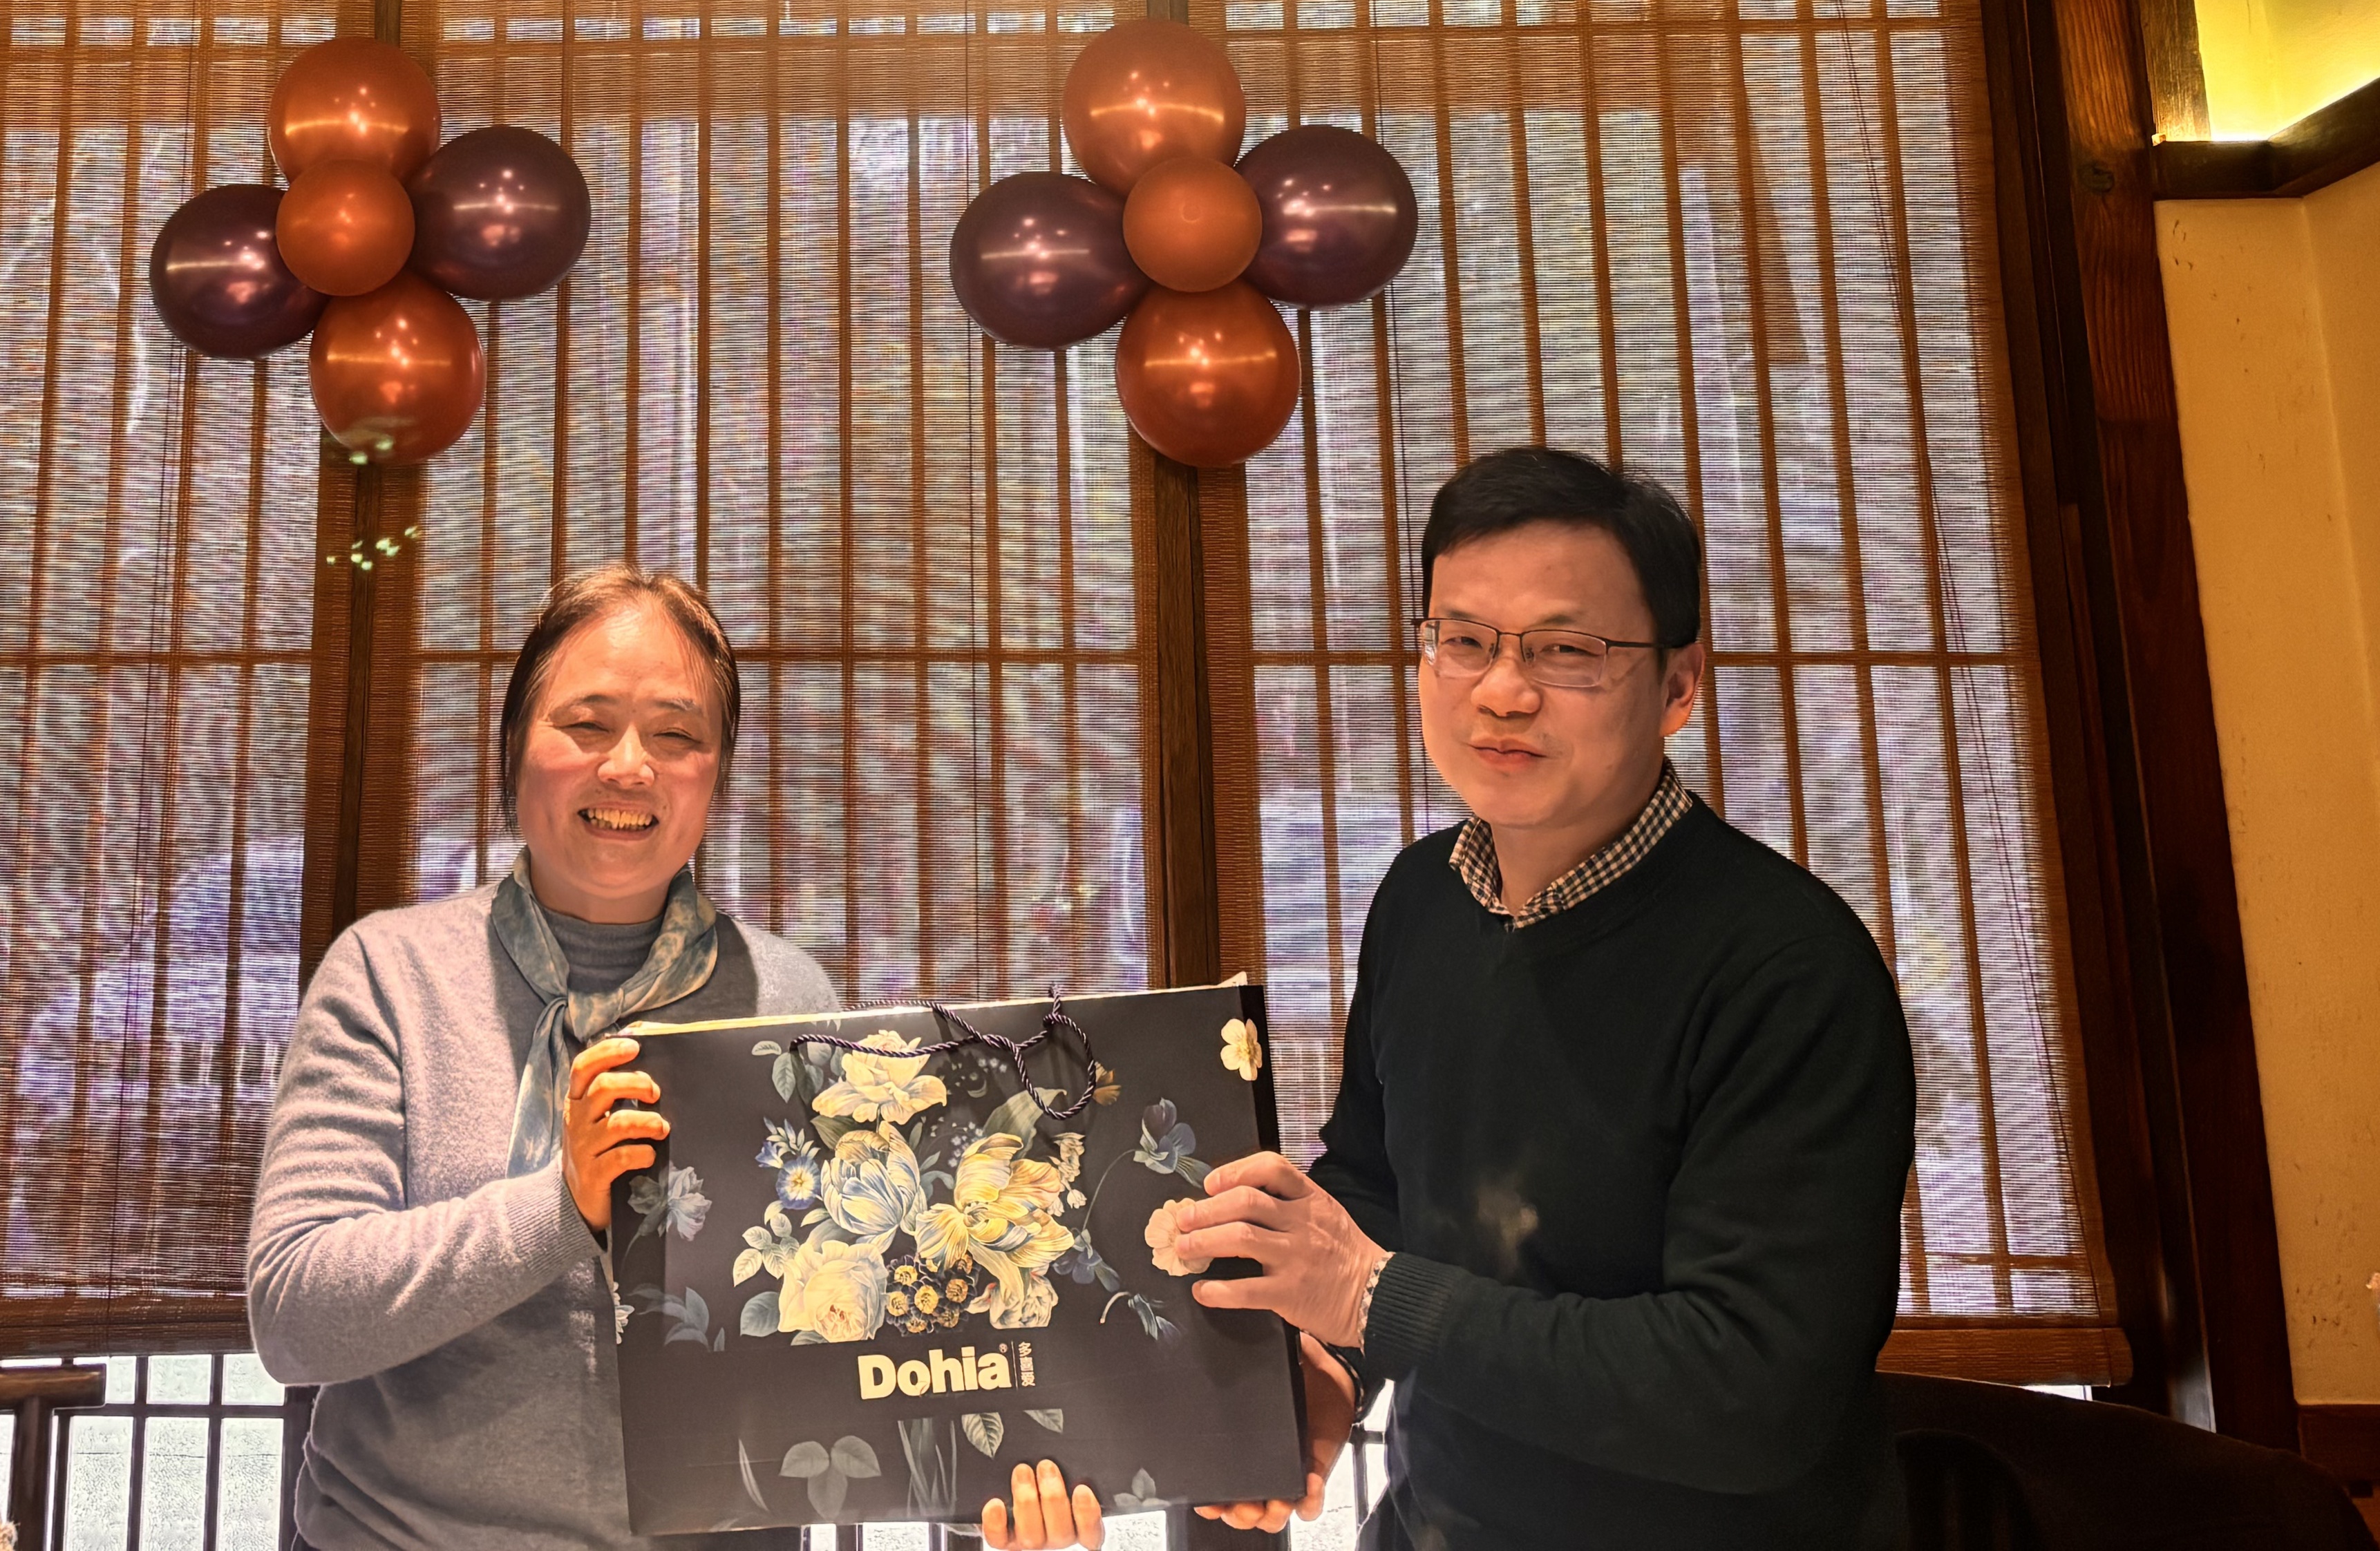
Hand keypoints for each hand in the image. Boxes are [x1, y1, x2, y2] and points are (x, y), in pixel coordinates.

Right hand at [563, 1037, 665, 1232]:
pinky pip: (621, 1158)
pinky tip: (650, 1154)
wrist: (576, 1201)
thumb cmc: (597, 1150)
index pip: (583, 1068)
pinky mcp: (594, 1174)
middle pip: (603, 1089)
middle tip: (655, 1093)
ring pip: (617, 1124)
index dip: (607, 1052)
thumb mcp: (596, 1119)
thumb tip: (650, 1070)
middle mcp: (576, 1121)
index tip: (634, 1047)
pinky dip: (642, 1153)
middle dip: (636, 1084)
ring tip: (662, 1127)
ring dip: (647, 1121)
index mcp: (577, 1102)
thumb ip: (613, 1095)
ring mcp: (583, 1148)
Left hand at [982, 1460, 1102, 1548]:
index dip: (1087, 1514)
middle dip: (1053, 1497)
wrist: (1019, 1491)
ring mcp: (1031, 1541)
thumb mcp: (1069, 1474)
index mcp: (1079, 1528)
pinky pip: (1000, 1540)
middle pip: (1060, 1533)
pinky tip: (995, 1503)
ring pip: (1032, 1536)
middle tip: (1046, 1466)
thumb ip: (1075, 1471)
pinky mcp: (1005, 1542)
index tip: (1082, 1489)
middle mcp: (1056, 1538)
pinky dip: (996, 1523)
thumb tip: (1092, 1446)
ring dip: (1027, 1501)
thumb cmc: (1049, 1478)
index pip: (1091, 1533)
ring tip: (1023, 1471)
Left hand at [1173, 1153, 1386, 1347]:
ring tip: (1184, 1248)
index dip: (1235, 1171)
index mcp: (1312, 1200)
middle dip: (1207, 1209)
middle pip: (1246, 1202)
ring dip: (1204, 1241)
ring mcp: (1297, 1258)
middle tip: (1184, 1218)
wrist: (1379, 1296)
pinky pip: (1246, 1290)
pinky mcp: (1291, 1294)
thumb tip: (1236, 1201)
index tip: (1211, 1184)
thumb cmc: (1347, 1255)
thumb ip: (1290, 1204)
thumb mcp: (1327, 1215)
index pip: (1273, 1168)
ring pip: (1241, 1239)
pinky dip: (1218, 1290)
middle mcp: (1303, 1224)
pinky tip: (1202, 1291)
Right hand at [1195, 1331, 1358, 1531]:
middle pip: (1242, 1505)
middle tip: (1239, 1506)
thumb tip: (1217, 1317)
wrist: (1337, 1366)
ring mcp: (1289, 1468)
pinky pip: (1309, 1501)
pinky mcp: (1316, 1471)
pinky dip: (1308, 1503)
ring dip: (1269, 1515)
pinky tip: (1308, 1491)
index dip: (1209, 1496)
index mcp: (1245, 1438)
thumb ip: (1245, 1356)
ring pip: (1272, 1512)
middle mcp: (1264, 1459)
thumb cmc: (1297, 1364)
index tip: (1205, 1501)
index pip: (1219, 1478)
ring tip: (1272, 1504)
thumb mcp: (1267, 1363)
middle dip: (1238, 1513)